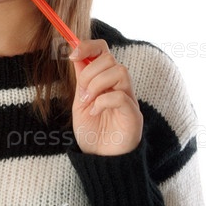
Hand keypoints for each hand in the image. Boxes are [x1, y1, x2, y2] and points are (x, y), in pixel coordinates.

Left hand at [69, 40, 142, 155]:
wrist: (100, 159)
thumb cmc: (92, 132)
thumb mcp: (80, 102)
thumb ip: (81, 80)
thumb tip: (75, 55)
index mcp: (106, 81)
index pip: (104, 51)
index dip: (89, 46)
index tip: (72, 53)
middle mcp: (120, 87)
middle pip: (110, 59)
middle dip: (89, 72)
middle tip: (81, 92)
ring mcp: (129, 99)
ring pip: (119, 71)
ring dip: (97, 84)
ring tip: (88, 102)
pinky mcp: (133, 115)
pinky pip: (121, 96)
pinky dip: (103, 101)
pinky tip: (95, 112)